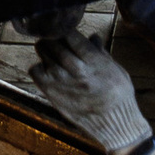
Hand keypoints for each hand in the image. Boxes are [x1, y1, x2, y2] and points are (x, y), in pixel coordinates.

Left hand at [26, 33, 154, 154]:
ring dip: (45, 49)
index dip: (66, 30)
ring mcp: (63, 83)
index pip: (71, 36)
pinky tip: (47, 68)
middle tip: (54, 37)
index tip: (66, 29)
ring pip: (44, 55)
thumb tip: (92, 36)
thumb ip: (100, 53)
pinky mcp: (53, 95)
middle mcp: (77, 71)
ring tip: (50, 50)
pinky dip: (38, 66)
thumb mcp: (116, 70)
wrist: (116, 125)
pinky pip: (36, 72)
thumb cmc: (119, 96)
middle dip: (53, 37)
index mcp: (94, 62)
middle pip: (55, 44)